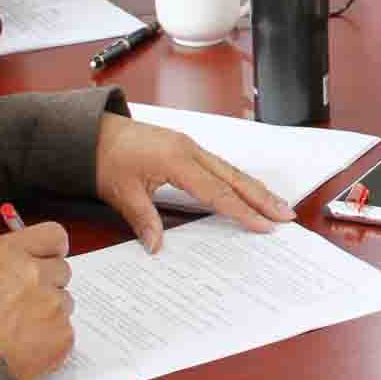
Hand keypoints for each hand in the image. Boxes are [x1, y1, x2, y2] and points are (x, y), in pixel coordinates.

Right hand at [0, 221, 72, 379]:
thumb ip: (9, 261)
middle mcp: (35, 274)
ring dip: (50, 312)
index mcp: (9, 253)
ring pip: (64, 301)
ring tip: (20, 329)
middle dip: (48, 283)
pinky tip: (27, 346)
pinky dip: (51, 338)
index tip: (49, 257)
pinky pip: (66, 329)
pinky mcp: (64, 333)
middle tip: (25, 303)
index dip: (51, 248)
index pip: (54, 235)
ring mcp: (53, 304)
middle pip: (62, 269)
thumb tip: (31, 257)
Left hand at [95, 117, 293, 252]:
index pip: (218, 192)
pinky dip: (237, 180)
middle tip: (286, 213)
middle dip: (262, 197)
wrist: (93, 132)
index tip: (263, 225)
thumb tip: (157, 247)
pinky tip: (247, 190)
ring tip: (276, 204)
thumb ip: (144, 221)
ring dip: (254, 188)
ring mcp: (190, 146)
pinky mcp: (186, 147)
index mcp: (177, 160)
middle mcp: (190, 150)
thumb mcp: (122, 193)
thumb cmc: (106, 158)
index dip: (243, 211)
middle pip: (235, 177)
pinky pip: (219, 165)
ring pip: (231, 169)